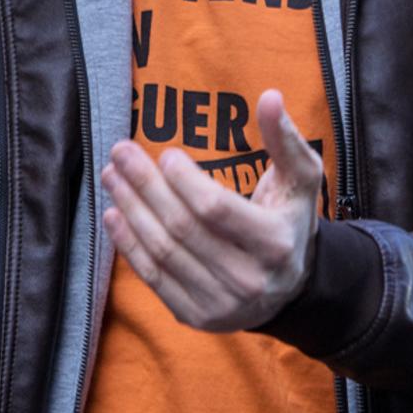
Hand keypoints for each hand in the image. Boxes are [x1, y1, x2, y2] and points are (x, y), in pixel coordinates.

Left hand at [99, 89, 324, 331]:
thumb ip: (285, 140)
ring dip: (130, 209)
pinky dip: (128, 245)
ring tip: (112, 176)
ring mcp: (221, 303)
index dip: (183, 180)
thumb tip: (270, 96)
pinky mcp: (196, 316)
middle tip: (120, 153)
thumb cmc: (288, 221)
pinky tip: (114, 215)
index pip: (214, 208)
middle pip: (181, 227)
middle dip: (144, 185)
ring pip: (162, 251)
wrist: (290, 288)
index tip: (165, 154)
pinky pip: (153, 277)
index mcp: (275, 244)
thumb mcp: (300, 180)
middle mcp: (249, 280)